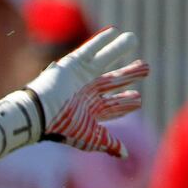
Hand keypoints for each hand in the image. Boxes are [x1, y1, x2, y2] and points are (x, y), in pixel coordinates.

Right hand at [28, 27, 149, 156]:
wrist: (41, 111)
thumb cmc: (65, 126)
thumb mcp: (90, 137)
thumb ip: (109, 143)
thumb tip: (126, 155)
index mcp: (92, 110)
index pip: (113, 105)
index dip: (126, 102)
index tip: (137, 99)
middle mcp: (88, 92)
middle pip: (114, 81)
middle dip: (129, 74)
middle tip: (146, 67)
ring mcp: (81, 77)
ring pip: (104, 61)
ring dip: (118, 50)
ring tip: (133, 39)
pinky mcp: (73, 64)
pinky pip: (90, 49)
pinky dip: (101, 41)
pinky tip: (114, 32)